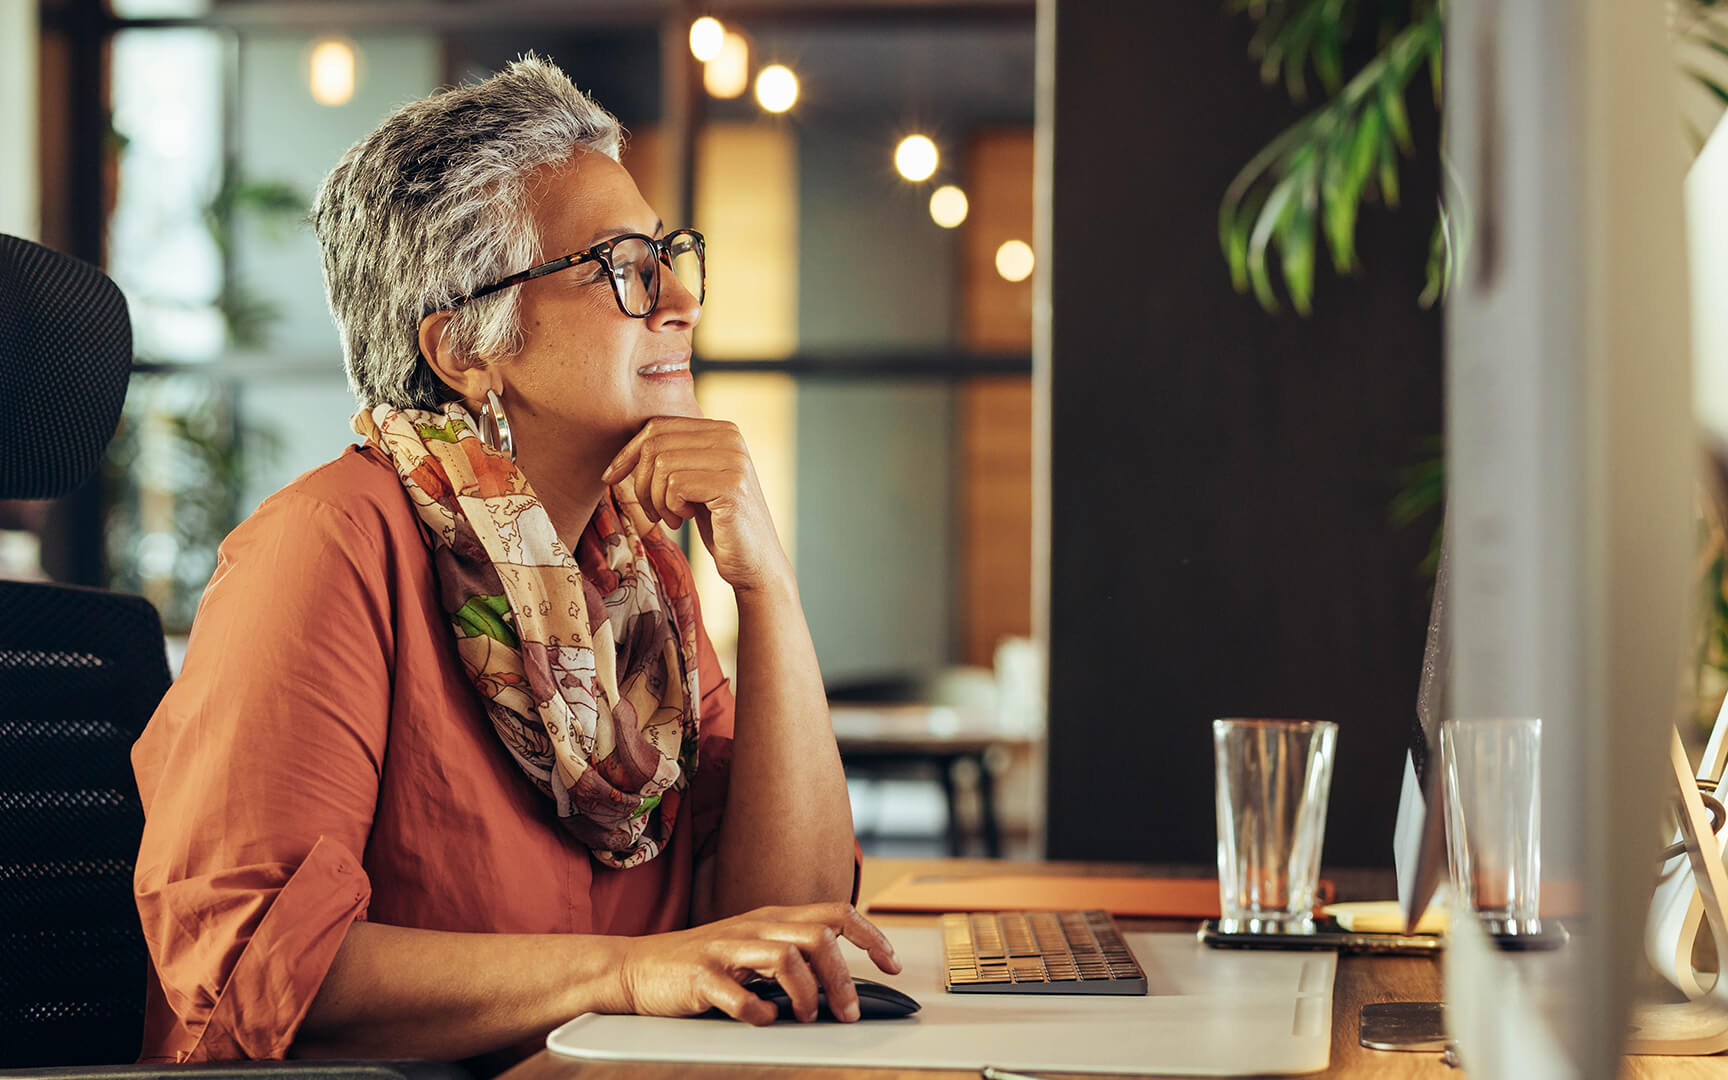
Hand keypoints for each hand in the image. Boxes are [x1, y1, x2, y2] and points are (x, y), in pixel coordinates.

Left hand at [602, 416, 790, 591]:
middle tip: (652, 511)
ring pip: (662, 465)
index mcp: (722, 430)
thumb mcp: (693, 482)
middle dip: (641, 482)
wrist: (754, 562)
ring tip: (670, 518)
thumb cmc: (719, 524)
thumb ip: (672, 456)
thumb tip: (623, 451)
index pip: (659, 426)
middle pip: (656, 443)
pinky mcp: (731, 486)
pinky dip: (670, 508)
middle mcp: (731, 437)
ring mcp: (734, 460)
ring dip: (655, 499)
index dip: (628, 452)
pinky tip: (686, 520)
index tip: (611, 477)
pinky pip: (675, 486)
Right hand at [613, 902, 902, 1024]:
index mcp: (772, 918)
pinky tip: (763, 1019)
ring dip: (807, 994)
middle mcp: (754, 927)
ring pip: (785, 958)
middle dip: (843, 978)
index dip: (870, 935)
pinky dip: (758, 1011)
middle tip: (848, 1012)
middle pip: (817, 937)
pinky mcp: (701, 976)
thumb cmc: (701, 963)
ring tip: (806, 1017)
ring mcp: (727, 949)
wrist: (636, 967)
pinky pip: (738, 993)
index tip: (891, 964)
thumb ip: (792, 955)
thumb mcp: (752, 948)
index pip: (835, 912)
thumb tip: (841, 982)